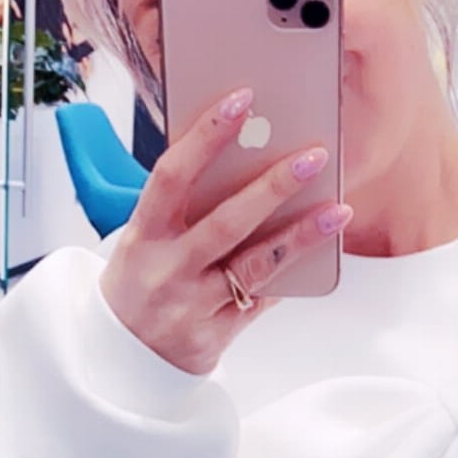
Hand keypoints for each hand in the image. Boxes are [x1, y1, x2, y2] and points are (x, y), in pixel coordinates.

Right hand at [100, 87, 350, 375]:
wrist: (120, 357)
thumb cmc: (141, 281)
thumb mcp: (146, 239)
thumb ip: (187, 208)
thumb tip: (252, 161)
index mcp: (142, 234)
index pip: (172, 175)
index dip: (205, 135)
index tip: (242, 100)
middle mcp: (164, 270)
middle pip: (225, 222)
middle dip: (273, 187)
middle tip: (314, 155)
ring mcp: (190, 306)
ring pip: (254, 266)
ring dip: (300, 235)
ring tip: (338, 209)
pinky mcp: (213, 337)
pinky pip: (261, 301)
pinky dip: (289, 275)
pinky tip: (320, 250)